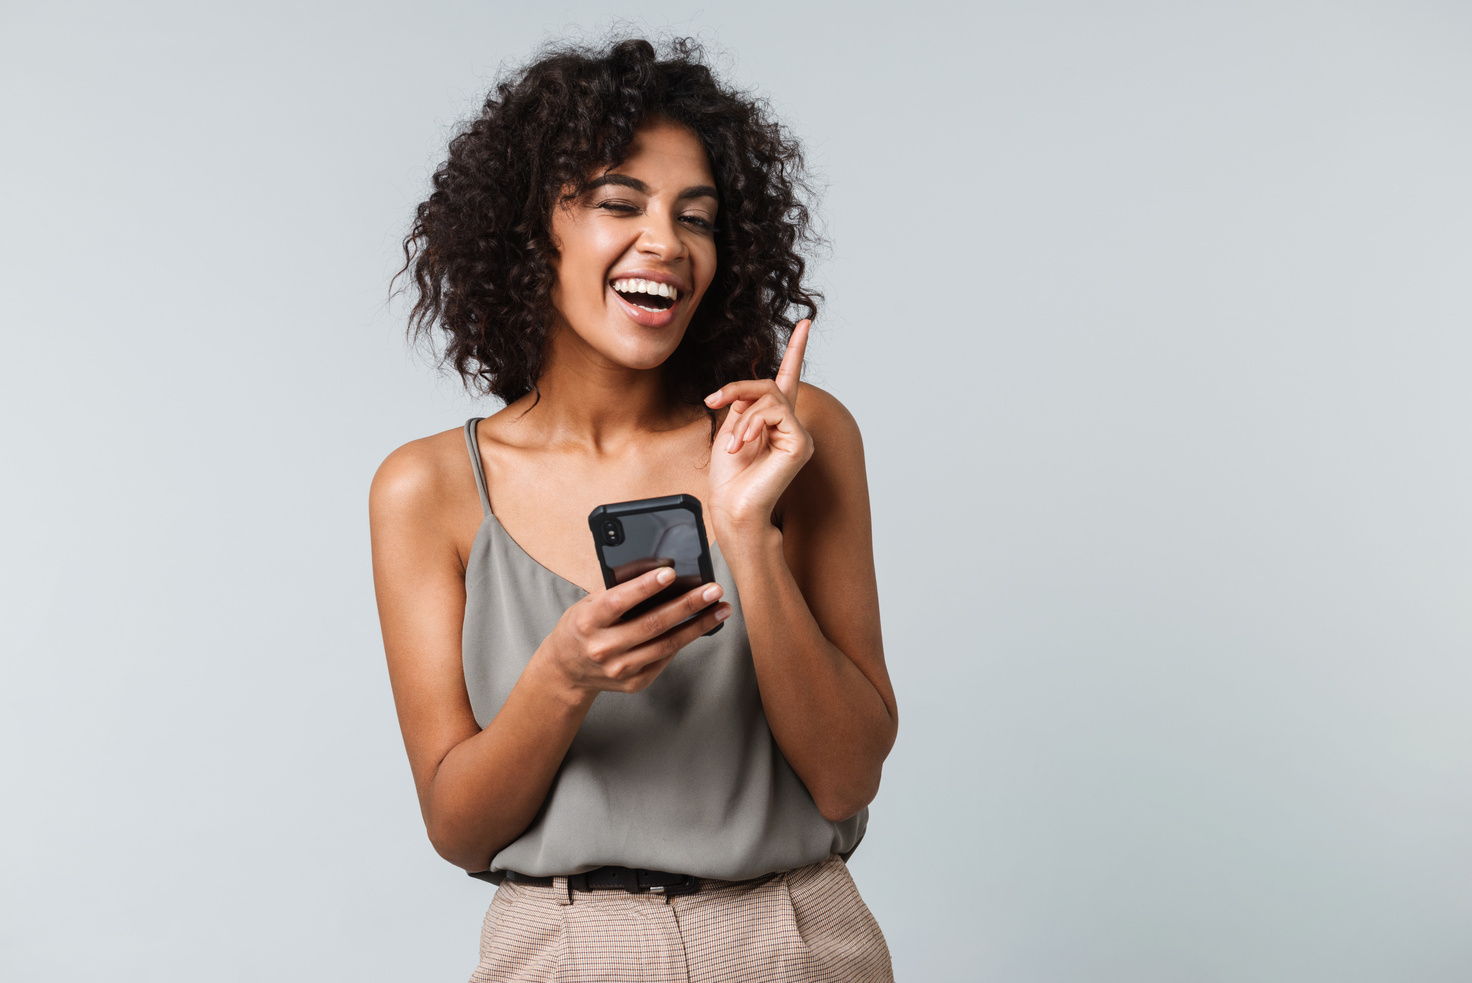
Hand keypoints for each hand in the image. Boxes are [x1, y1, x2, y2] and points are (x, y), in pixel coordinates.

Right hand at [538, 566, 731, 695]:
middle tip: (713, 590)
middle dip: (688, 605)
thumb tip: (660, 568)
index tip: (671, 573)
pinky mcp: (634, 682)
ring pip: (666, 645)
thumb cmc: (581, 627)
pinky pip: (665, 658)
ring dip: (698, 626)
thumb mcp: (589, 603)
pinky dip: (685, 640)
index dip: (645, 587)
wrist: (566, 671)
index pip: (618, 601)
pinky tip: (702, 626)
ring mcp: (620, 669)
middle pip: (652, 625)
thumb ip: (619, 589)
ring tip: (721, 608)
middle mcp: (603, 648)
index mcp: (588, 622)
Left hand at [703, 318, 813, 537]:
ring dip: (742, 415)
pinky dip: (753, 424)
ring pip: (770, 397)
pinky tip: (743, 445)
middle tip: (713, 401)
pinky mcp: (801, 444)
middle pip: (769, 384)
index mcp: (775, 421)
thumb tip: (753, 390)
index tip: (805, 324)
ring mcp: (799, 435)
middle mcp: (791, 425)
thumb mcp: (731, 427)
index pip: (788, 379)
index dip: (796, 350)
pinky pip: (775, 413)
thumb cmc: (729, 476)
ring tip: (733, 443)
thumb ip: (745, 403)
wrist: (731, 506)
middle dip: (738, 389)